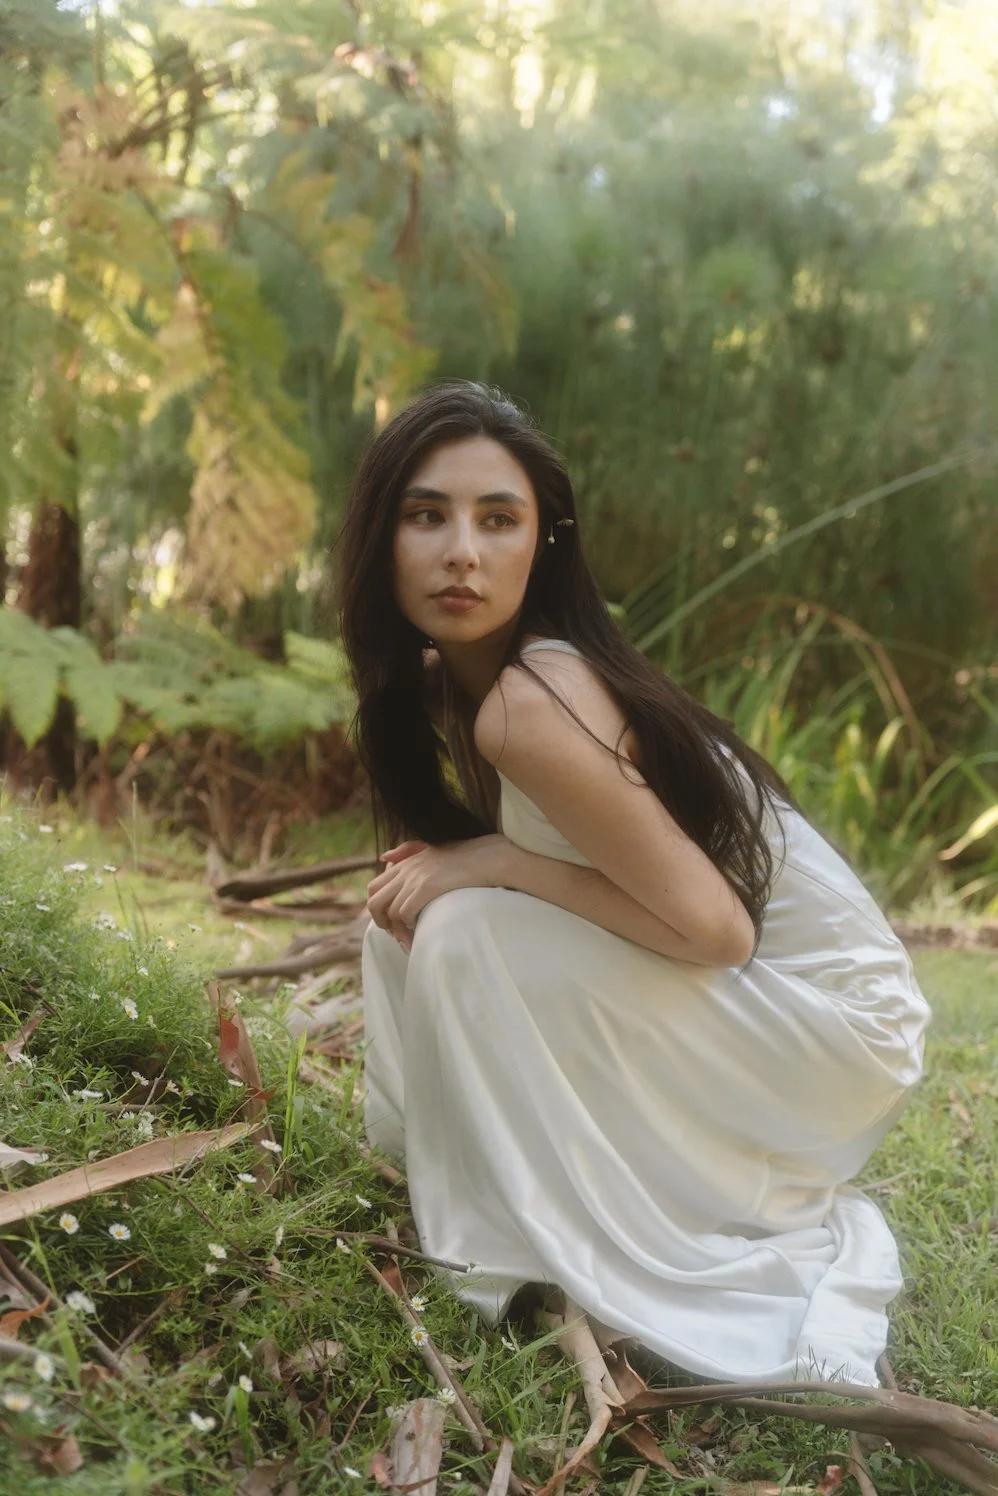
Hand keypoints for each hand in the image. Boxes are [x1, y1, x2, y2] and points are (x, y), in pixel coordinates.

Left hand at [366, 834, 508, 951]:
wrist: (489, 857)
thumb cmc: (467, 857)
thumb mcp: (433, 850)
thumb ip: (409, 850)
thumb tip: (384, 857)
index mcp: (406, 862)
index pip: (373, 887)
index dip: (378, 909)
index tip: (392, 923)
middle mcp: (406, 869)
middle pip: (374, 901)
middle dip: (380, 922)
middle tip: (396, 935)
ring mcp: (415, 878)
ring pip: (390, 912)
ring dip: (398, 932)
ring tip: (410, 942)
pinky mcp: (427, 887)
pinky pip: (404, 914)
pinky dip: (408, 928)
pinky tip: (419, 934)